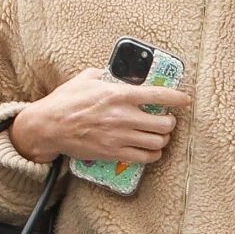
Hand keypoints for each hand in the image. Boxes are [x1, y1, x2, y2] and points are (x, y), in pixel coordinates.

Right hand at [10, 68, 190, 165]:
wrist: (49, 126)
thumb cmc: (66, 101)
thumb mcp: (87, 78)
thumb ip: (108, 75)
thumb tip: (120, 75)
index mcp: (119, 95)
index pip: (158, 95)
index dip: (177, 98)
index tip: (185, 99)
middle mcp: (123, 117)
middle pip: (164, 123)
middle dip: (170, 122)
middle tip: (166, 119)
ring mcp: (120, 137)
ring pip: (158, 142)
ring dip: (162, 139)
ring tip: (159, 135)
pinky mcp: (114, 153)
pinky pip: (145, 158)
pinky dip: (153, 155)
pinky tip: (150, 150)